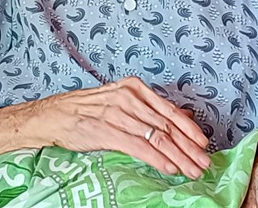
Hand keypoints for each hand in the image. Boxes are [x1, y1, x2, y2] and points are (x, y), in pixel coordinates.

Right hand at [20, 76, 209, 178]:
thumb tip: (182, 116)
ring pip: (157, 137)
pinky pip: (139, 147)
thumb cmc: (87, 110)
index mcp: (135, 88)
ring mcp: (119, 114)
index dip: (189, 128)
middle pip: (167, 125)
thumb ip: (150, 108)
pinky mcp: (108, 131)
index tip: (203, 142)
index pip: (169, 110)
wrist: (54, 115)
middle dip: (188, 147)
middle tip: (204, 161)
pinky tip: (170, 168)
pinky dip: (158, 159)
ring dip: (178, 156)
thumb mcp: (121, 101)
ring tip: (192, 169)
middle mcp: (129, 98)